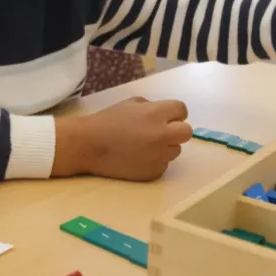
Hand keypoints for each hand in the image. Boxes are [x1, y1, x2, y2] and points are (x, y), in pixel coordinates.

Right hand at [52, 97, 191, 180]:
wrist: (88, 145)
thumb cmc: (108, 120)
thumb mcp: (132, 103)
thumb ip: (153, 107)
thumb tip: (167, 116)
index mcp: (156, 114)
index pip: (182, 110)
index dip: (175, 113)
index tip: (166, 117)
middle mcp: (161, 135)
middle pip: (186, 132)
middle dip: (176, 130)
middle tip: (162, 132)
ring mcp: (158, 156)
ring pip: (175, 150)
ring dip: (165, 146)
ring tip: (145, 145)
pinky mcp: (152, 172)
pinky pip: (164, 165)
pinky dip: (155, 161)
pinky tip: (139, 157)